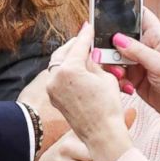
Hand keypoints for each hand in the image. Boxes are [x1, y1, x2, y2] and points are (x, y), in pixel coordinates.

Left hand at [45, 30, 133, 160]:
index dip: (85, 35)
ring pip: (58, 65)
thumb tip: (89, 54)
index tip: (88, 27)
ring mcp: (52, 89)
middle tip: (84, 40)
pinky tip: (78, 70)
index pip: (78, 45)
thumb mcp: (106, 77)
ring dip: (69, 58)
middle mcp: (55, 78)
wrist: (101, 133)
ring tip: (82, 55)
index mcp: (69, 70)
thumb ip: (95, 62)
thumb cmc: (107, 107)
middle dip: (74, 45)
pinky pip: (58, 78)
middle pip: (63, 53)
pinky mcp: (54, 98)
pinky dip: (67, 71)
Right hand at [102, 8, 159, 128]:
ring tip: (120, 75)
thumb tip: (117, 38)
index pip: (141, 15)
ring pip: (115, 55)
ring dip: (112, 65)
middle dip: (110, 44)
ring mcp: (138, 61)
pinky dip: (117, 78)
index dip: (127, 9)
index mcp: (156, 37)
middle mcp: (145, 47)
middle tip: (106, 54)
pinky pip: (117, 71)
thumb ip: (139, 52)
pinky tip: (125, 86)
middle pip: (121, 36)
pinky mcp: (133, 75)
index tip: (109, 7)